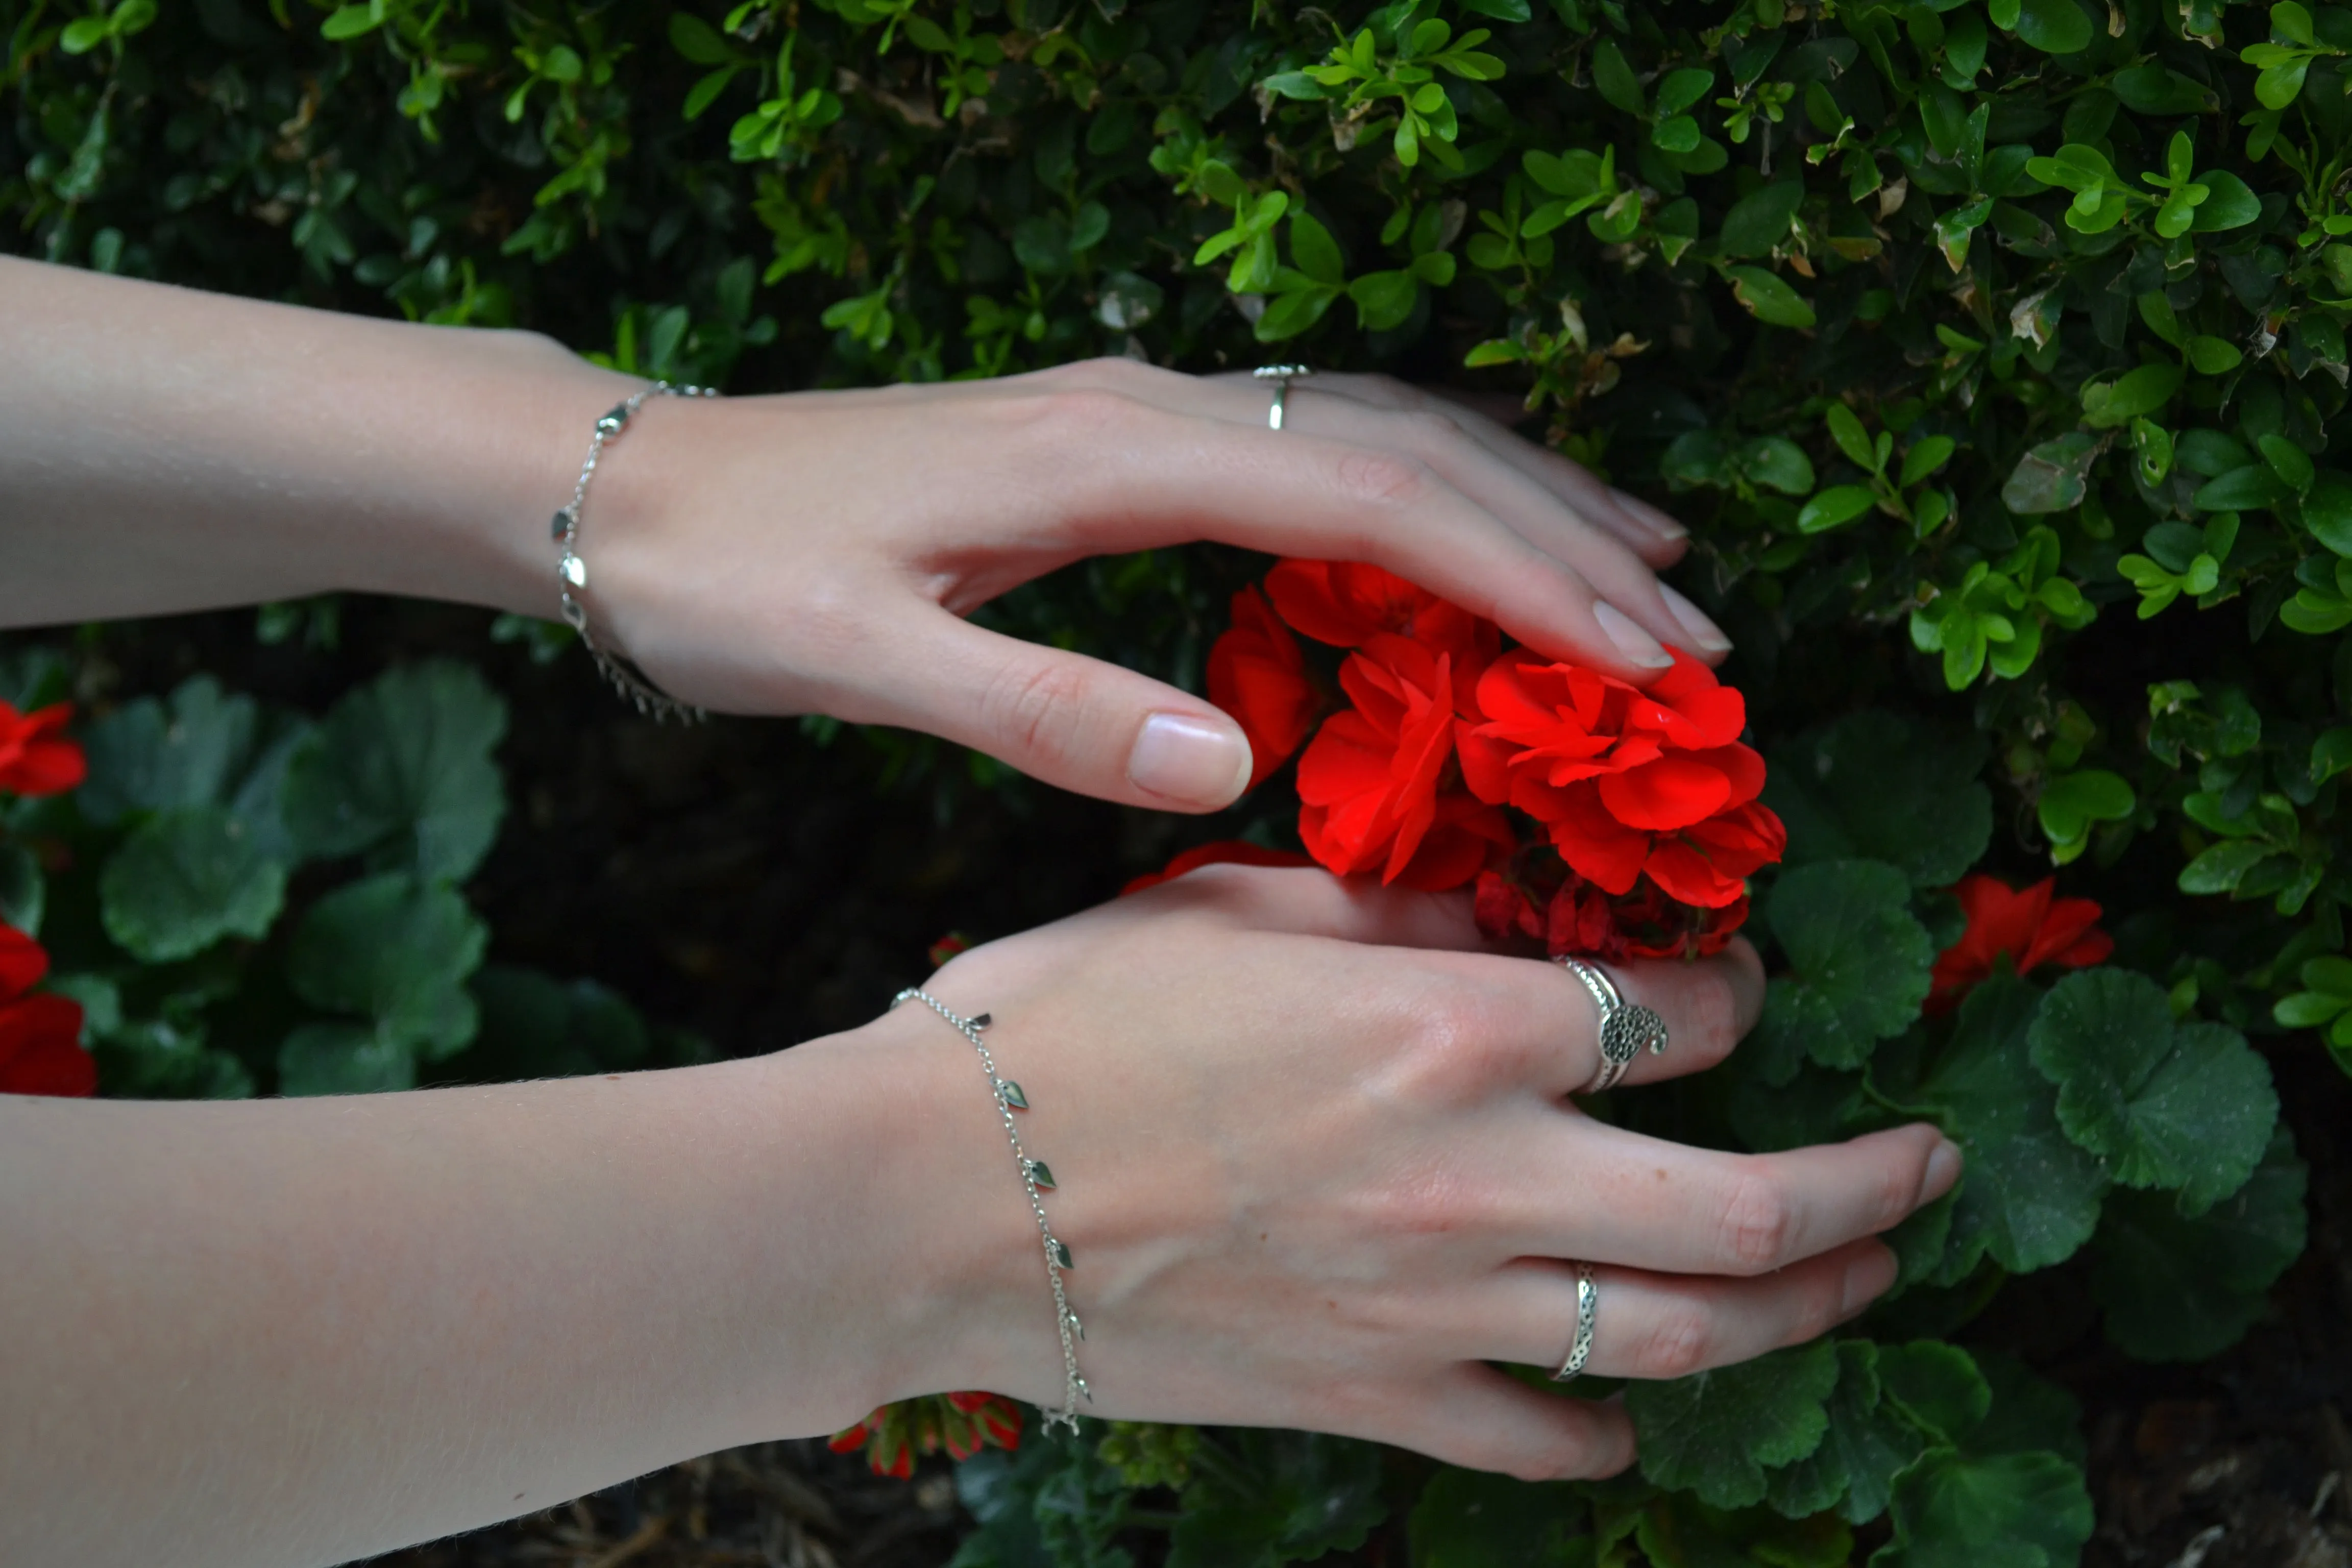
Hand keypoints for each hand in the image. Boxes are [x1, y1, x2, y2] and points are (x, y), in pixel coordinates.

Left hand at [592, 359, 1728, 810]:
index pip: (1368, 504)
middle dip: (1562, 538)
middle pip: (1405, 449)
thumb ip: (1040, 709)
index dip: (1520, 578)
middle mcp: (1144, 409)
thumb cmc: (734, 582)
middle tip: (1694, 638)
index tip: (1638, 656)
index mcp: (1107, 457)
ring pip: (1372, 434)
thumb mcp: (861, 660)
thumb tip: (1231, 766)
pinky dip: (1418, 494)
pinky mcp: (1112, 442)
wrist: (625, 498)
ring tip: (1643, 569)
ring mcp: (1134, 413)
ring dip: (1515, 499)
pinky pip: (1310, 452)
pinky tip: (1461, 541)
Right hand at [848, 865, 1959, 1479]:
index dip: (1732, 991)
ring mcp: (1434, 1307)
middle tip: (1930, 1164)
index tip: (1736, 984)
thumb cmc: (1062, 1023)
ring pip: (1684, 1336)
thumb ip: (1397, 914)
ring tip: (1862, 1277)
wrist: (932, 1198)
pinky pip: (1534, 1432)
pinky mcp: (1368, 1393)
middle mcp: (1479, 1176)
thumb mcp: (1236, 909)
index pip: (1672, 1014)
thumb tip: (1504, 923)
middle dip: (1872, 1188)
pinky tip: (1625, 1408)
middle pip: (1749, 1211)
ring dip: (1802, 1307)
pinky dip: (1600, 1424)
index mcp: (1451, 1029)